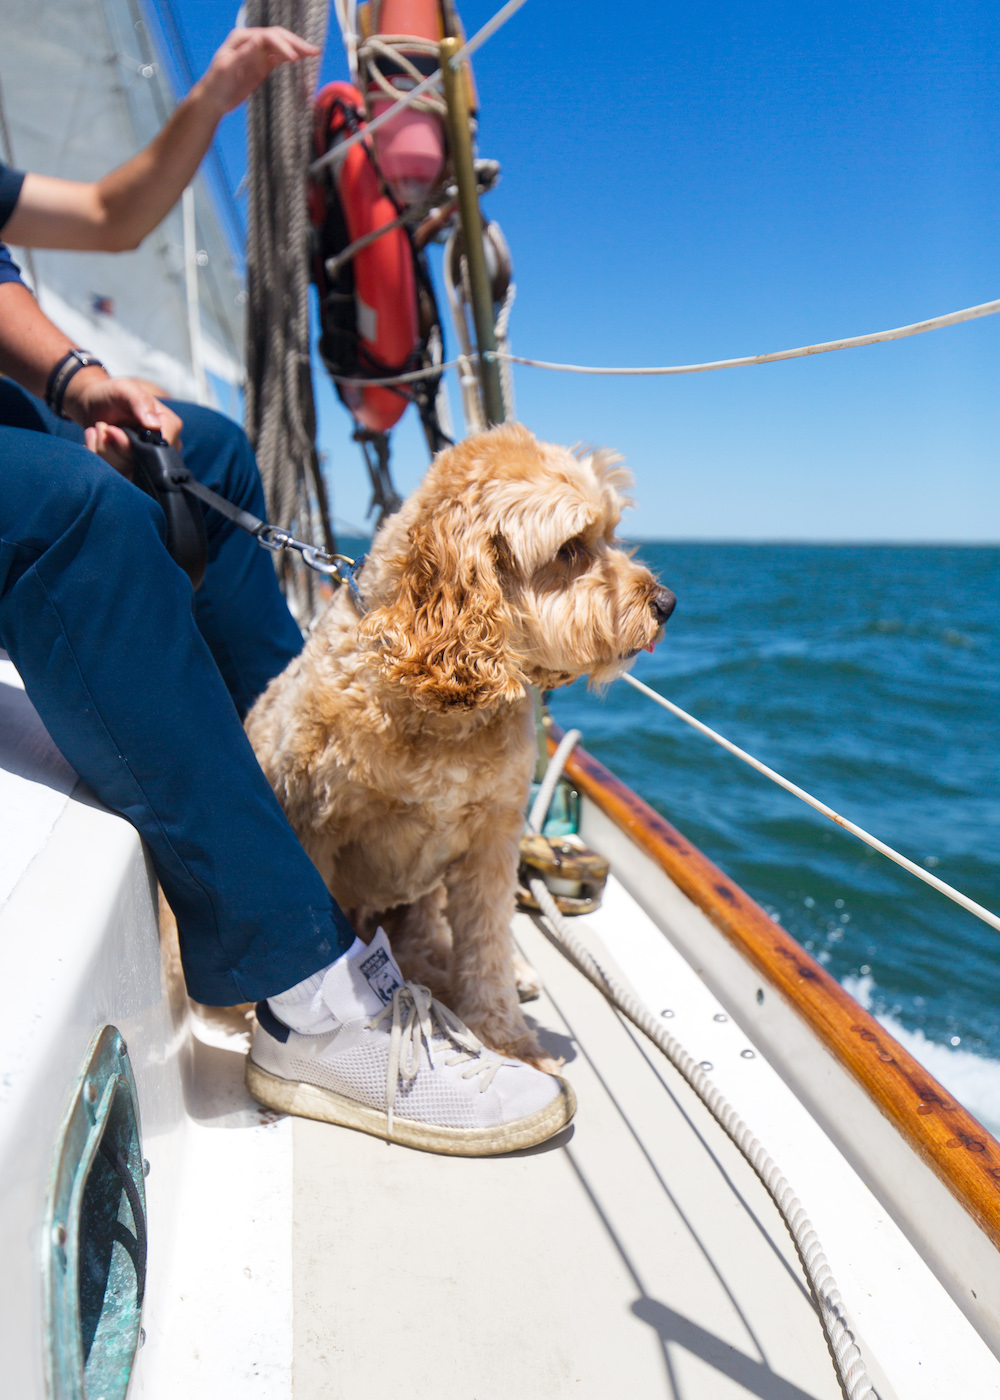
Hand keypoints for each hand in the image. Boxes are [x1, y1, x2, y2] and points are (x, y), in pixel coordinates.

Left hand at [64, 371, 182, 476]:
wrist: (94, 404)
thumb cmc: (113, 393)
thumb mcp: (125, 389)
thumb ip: (140, 402)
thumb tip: (154, 425)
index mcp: (169, 425)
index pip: (163, 448)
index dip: (136, 444)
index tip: (113, 431)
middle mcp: (162, 445)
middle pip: (142, 462)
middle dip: (115, 447)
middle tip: (104, 428)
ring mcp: (147, 458)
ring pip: (125, 470)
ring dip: (104, 450)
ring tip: (101, 430)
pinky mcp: (131, 466)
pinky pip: (115, 472)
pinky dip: (100, 456)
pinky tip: (98, 440)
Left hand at [196, 28, 320, 115]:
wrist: (214, 100)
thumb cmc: (216, 84)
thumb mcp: (227, 69)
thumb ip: (244, 54)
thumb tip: (260, 40)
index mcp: (242, 39)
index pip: (267, 37)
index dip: (282, 45)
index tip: (294, 58)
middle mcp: (252, 42)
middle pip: (277, 38)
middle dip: (295, 43)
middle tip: (313, 51)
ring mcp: (258, 54)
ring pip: (281, 47)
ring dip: (297, 49)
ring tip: (315, 53)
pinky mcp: (262, 66)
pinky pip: (280, 59)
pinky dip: (291, 58)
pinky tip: (303, 60)